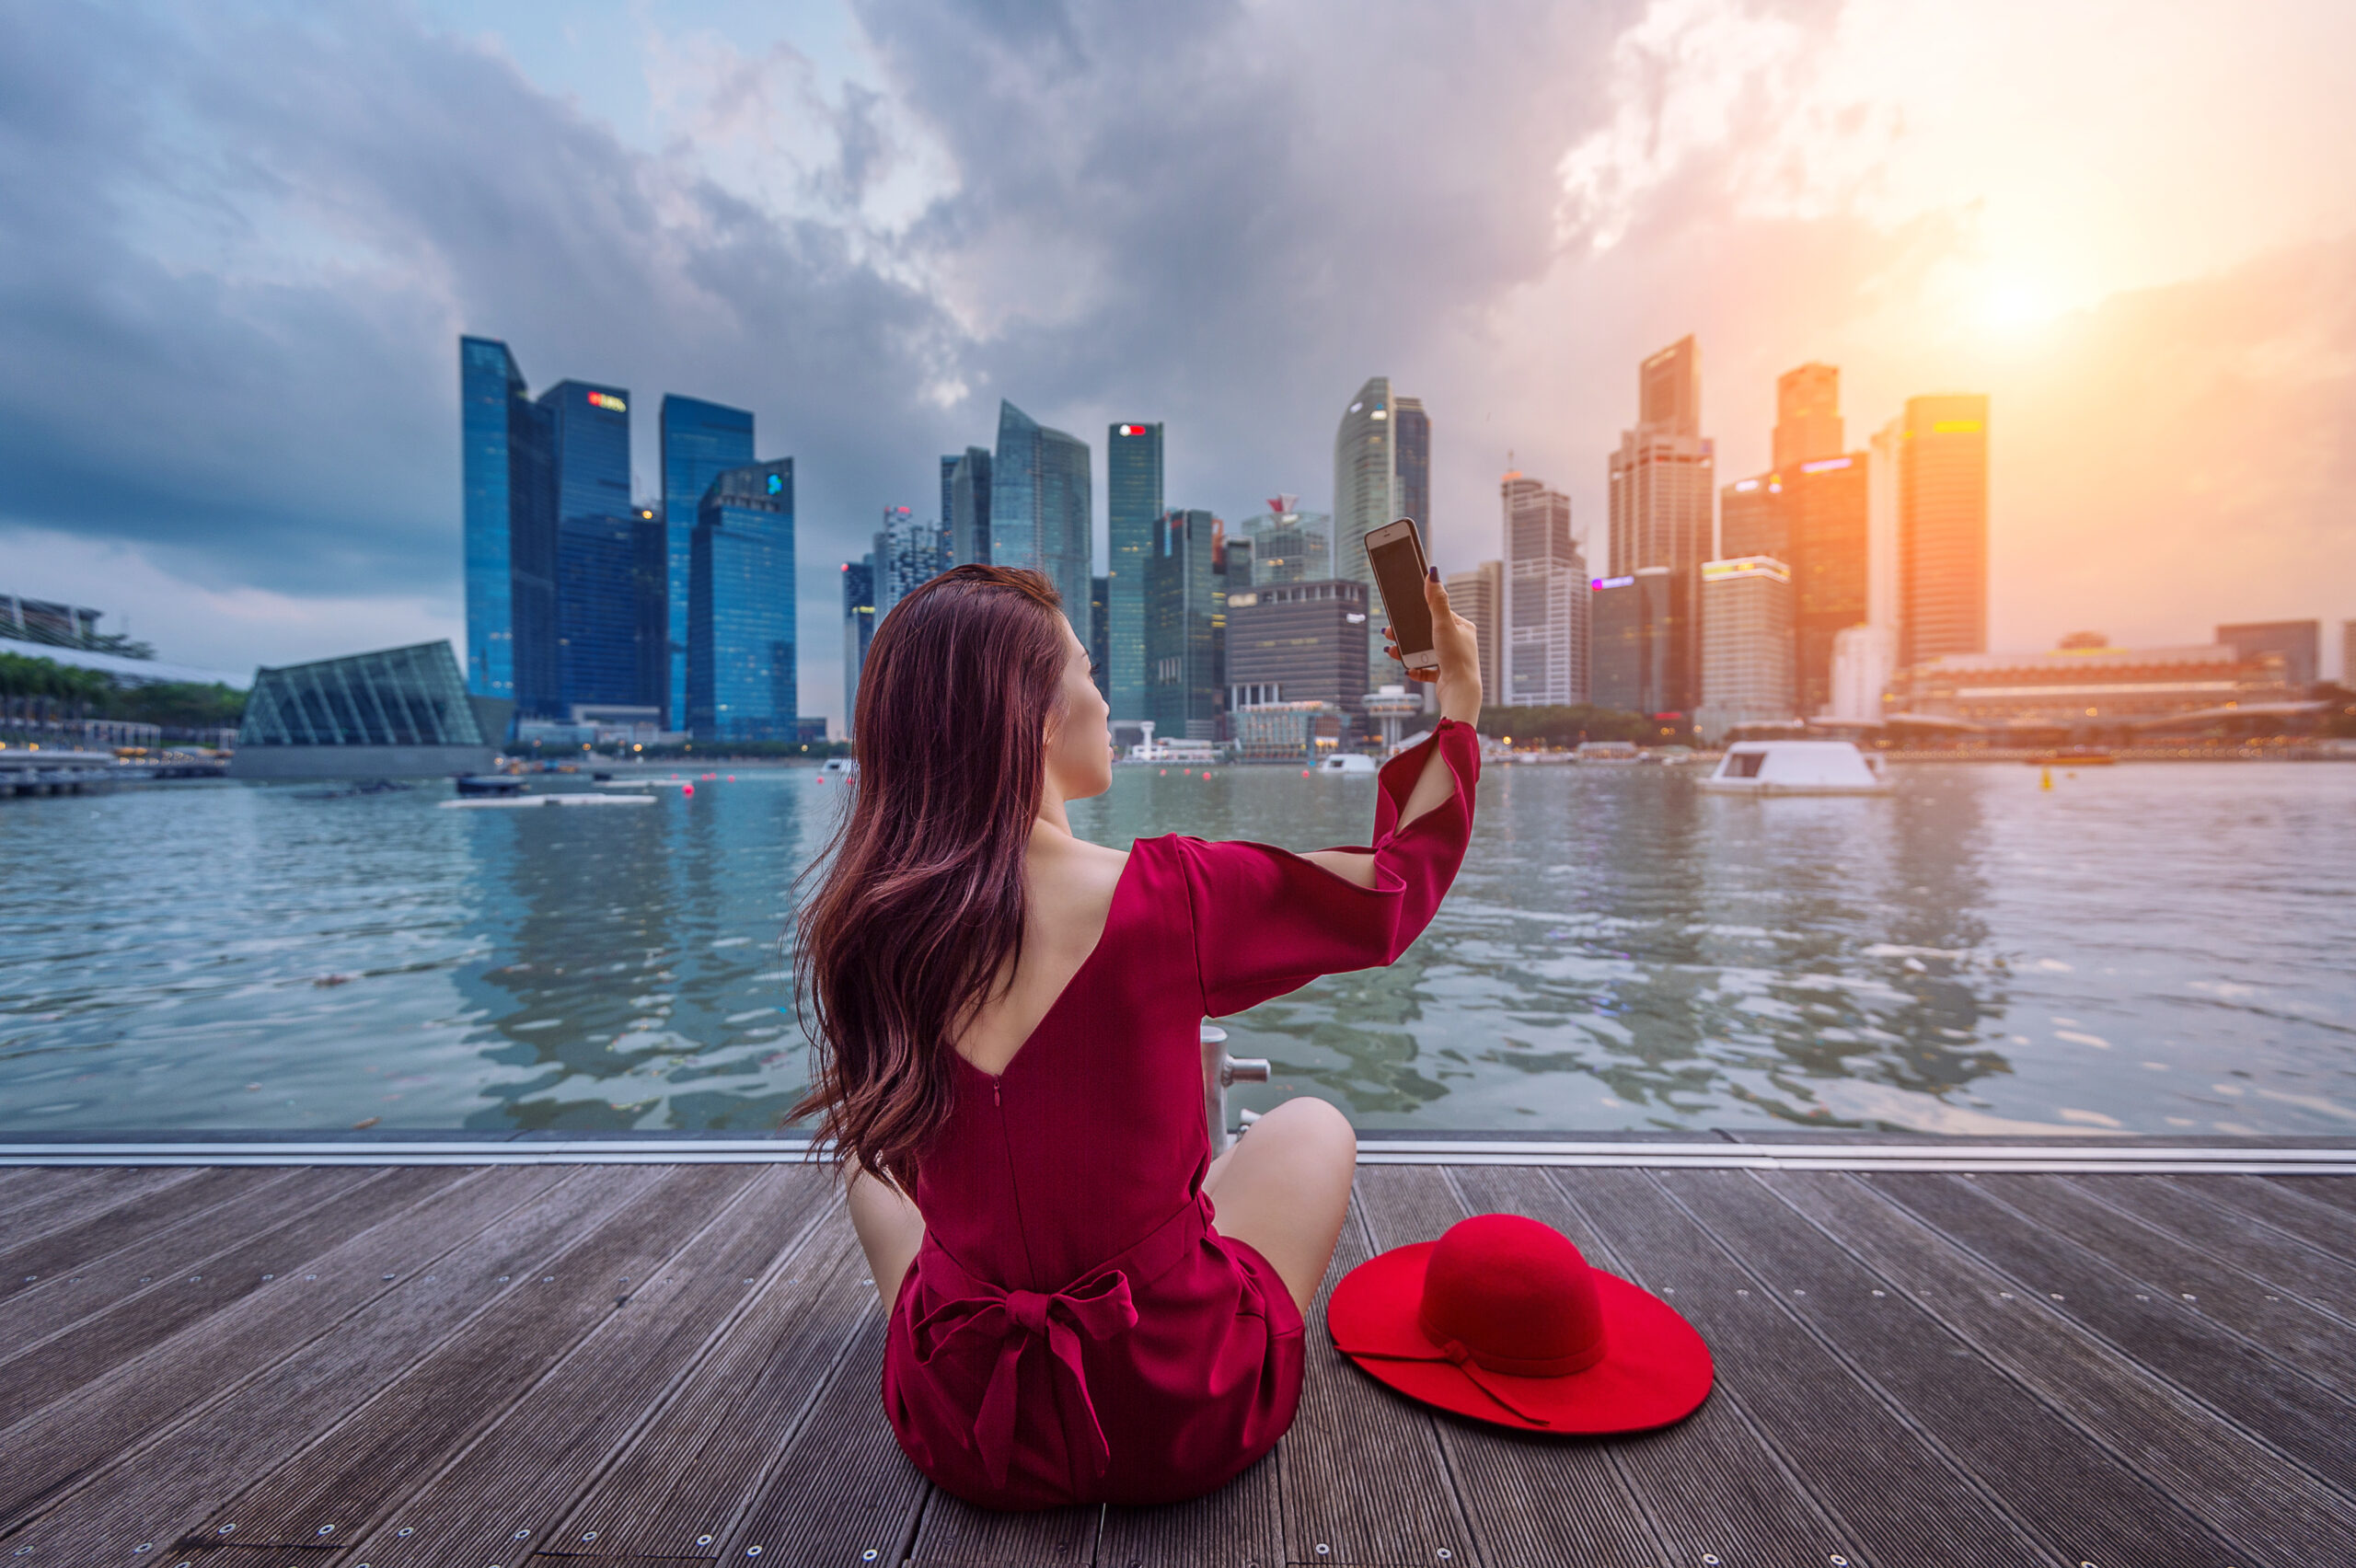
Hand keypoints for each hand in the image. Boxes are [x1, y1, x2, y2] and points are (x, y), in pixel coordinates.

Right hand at [1383, 569, 1480, 725]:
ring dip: (1408, 651)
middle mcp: (1460, 642)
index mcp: (1463, 627)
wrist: (1460, 691)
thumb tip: (1432, 574)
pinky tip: (1408, 668)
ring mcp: (1452, 658)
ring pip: (1424, 650)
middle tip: (1390, 633)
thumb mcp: (1443, 624)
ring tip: (1393, 651)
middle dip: (1408, 634)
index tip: (1403, 613)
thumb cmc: (1456, 657)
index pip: (1439, 613)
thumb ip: (1436, 600)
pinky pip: (1427, 669)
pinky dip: (1416, 668)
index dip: (1419, 613)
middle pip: (1427, 632)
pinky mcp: (1446, 675)